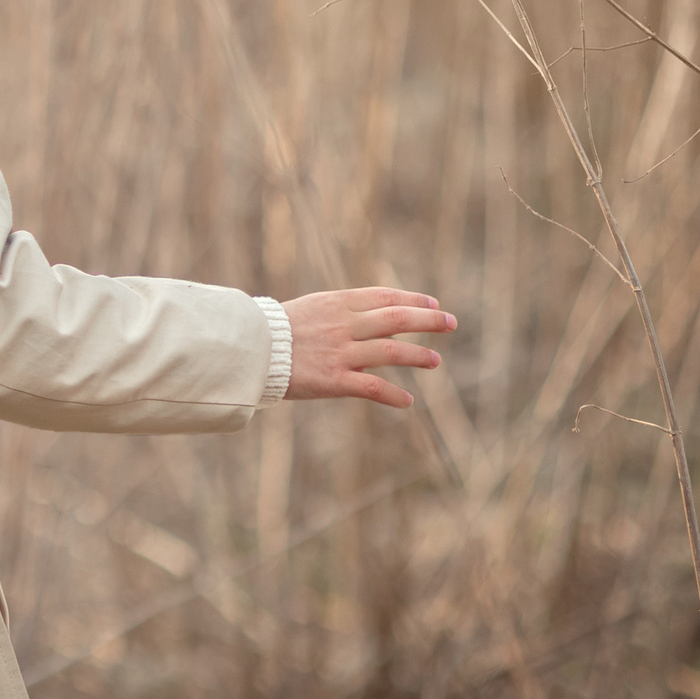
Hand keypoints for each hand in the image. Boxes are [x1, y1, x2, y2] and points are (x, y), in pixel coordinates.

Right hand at [280, 287, 454, 408]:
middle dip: (428, 321)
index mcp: (336, 303)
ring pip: (392, 352)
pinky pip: (373, 387)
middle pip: (396, 320)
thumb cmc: (275, 330)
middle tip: (450, 323)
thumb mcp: (310, 308)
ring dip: (418, 356)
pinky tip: (408, 401)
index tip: (433, 304)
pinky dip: (394, 395)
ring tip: (436, 361)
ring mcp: (341, 353)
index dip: (413, 300)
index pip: (384, 297)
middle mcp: (344, 325)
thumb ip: (341, 311)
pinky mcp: (334, 380)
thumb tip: (374, 315)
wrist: (249, 350)